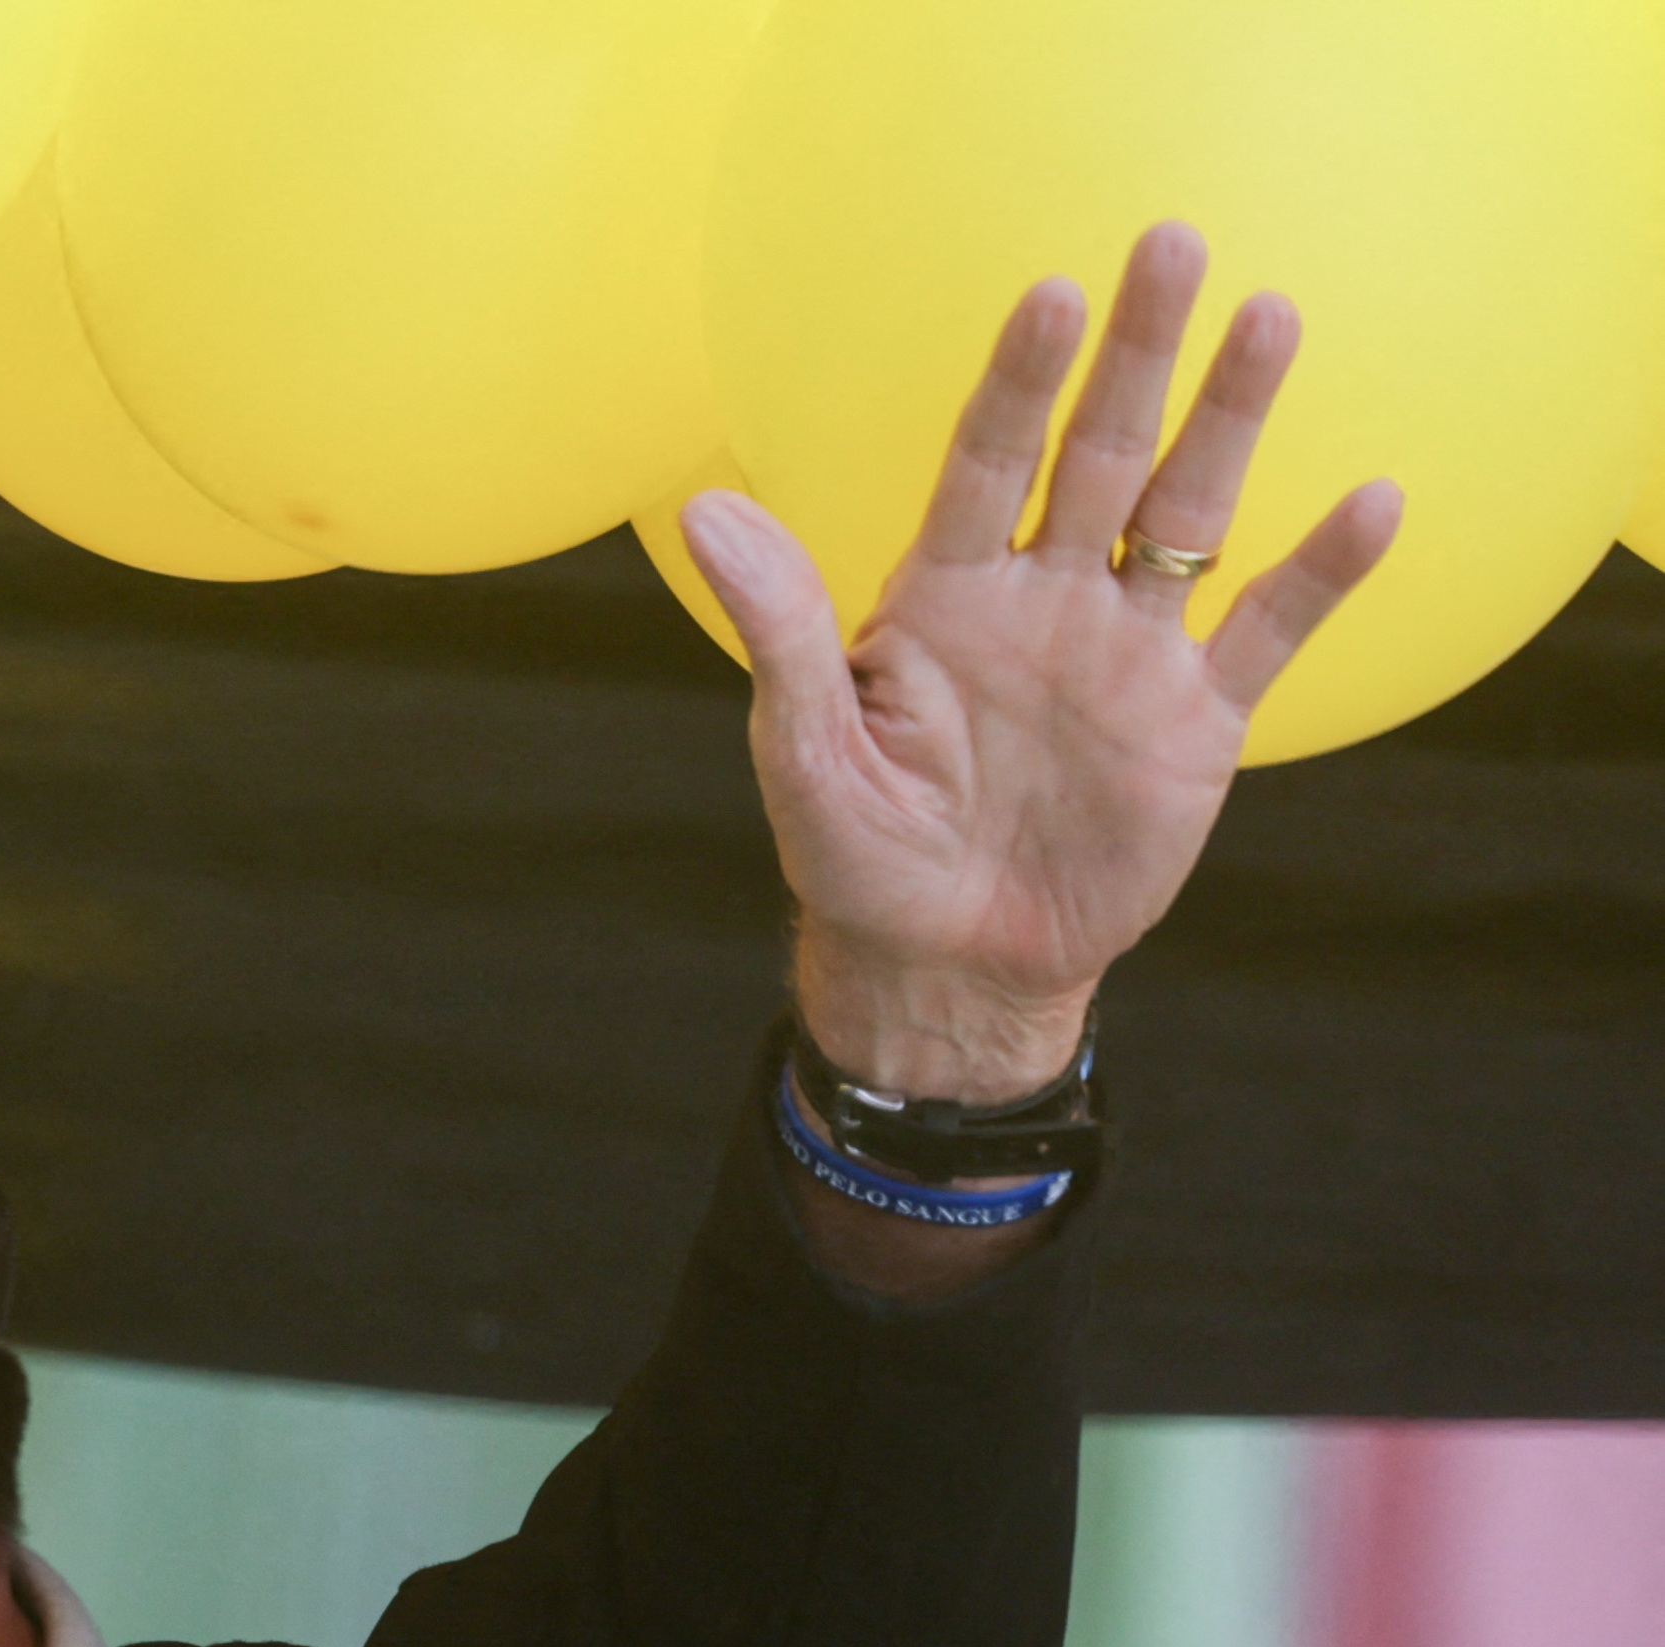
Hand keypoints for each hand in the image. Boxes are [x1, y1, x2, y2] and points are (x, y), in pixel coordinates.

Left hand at [684, 225, 1398, 1099]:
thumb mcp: (803, 750)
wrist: (945, 968)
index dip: (1019, 382)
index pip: (987, 460)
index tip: (1052, 297)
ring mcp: (1126, 652)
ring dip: (1232, 419)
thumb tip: (706, 510)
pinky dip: (1322, 573)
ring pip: (1190, 512)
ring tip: (1272, 316)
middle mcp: (1044, 600)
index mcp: (946, 595)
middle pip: (1101, 453)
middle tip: (1173, 243)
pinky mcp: (1195, 722)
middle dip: (1138, 355)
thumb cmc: (858, 857)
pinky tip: (1374, 500)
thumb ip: (780, 628)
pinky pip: (1267, 632)